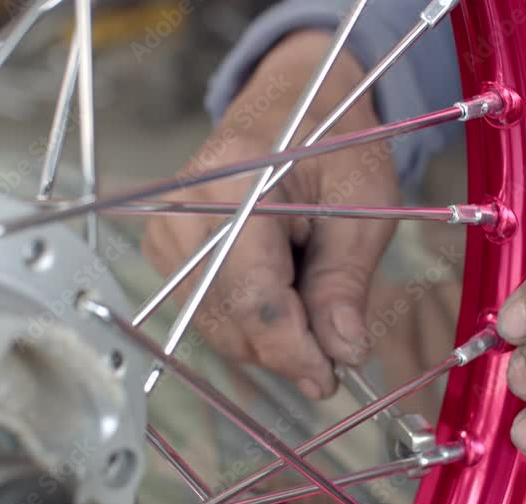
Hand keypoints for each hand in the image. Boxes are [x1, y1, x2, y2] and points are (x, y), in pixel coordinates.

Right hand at [142, 31, 398, 399]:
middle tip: (331, 356)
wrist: (292, 103)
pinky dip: (246, 322)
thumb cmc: (333, 145)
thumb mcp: (362, 206)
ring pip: (214, 324)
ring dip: (266, 339)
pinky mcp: (163, 248)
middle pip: (229, 318)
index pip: (253, 295)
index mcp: (235, 183)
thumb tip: (342, 352)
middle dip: (283, 350)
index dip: (291, 349)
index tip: (328, 378)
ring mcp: (165, 229)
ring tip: (311, 307)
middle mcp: (183, 208)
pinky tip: (280, 295)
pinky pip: (204, 311)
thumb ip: (345, 280)